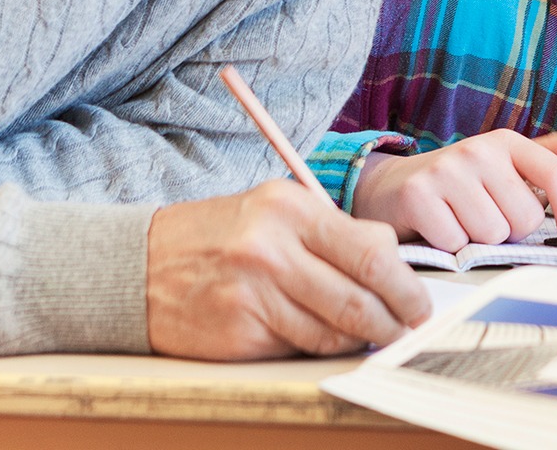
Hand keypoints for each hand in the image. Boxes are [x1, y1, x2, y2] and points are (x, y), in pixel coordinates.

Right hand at [145, 179, 429, 359]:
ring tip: (366, 337)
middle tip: (407, 331)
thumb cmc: (219, 237)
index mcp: (291, 209)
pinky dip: (318, 347)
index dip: (407, 287)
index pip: (373, 254)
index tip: (420, 304)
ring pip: (335, 330)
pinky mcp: (238, 332)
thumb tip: (395, 264)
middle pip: (361, 297)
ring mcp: (253, 292)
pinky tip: (316, 337)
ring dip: (359, 340)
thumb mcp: (276, 213)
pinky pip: (300, 347)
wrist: (136, 266)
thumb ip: (335, 234)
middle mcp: (272, 248)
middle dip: (396, 321)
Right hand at [351, 129, 556, 251]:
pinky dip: (450, 246)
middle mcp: (478, 150)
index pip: (556, 175)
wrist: (391, 187)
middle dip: (509, 230)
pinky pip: (457, 242)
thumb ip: (550, 157)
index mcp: (506, 142)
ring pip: (492, 234)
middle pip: (525, 218)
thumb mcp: (504, 165)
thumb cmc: (457, 184)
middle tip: (486, 218)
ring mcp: (447, 170)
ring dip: (478, 240)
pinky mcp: (419, 195)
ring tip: (461, 222)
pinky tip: (439, 228)